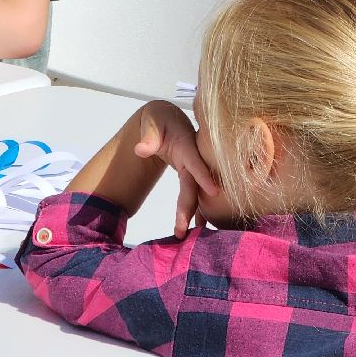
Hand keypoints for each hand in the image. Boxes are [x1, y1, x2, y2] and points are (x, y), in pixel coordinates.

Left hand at [132, 101, 219, 236]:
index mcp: (187, 146)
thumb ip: (148, 136)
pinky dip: (196, 210)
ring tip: (191, 237)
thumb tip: (141, 150)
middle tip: (182, 230)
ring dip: (196, 214)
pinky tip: (196, 228)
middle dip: (190, 208)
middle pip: (194, 186)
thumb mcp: (151, 122)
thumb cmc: (159, 119)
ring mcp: (195, 169)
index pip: (195, 162)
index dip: (204, 175)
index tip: (214, 191)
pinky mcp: (192, 176)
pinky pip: (195, 194)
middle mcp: (195, 159)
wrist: (167, 118)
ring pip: (197, 193)